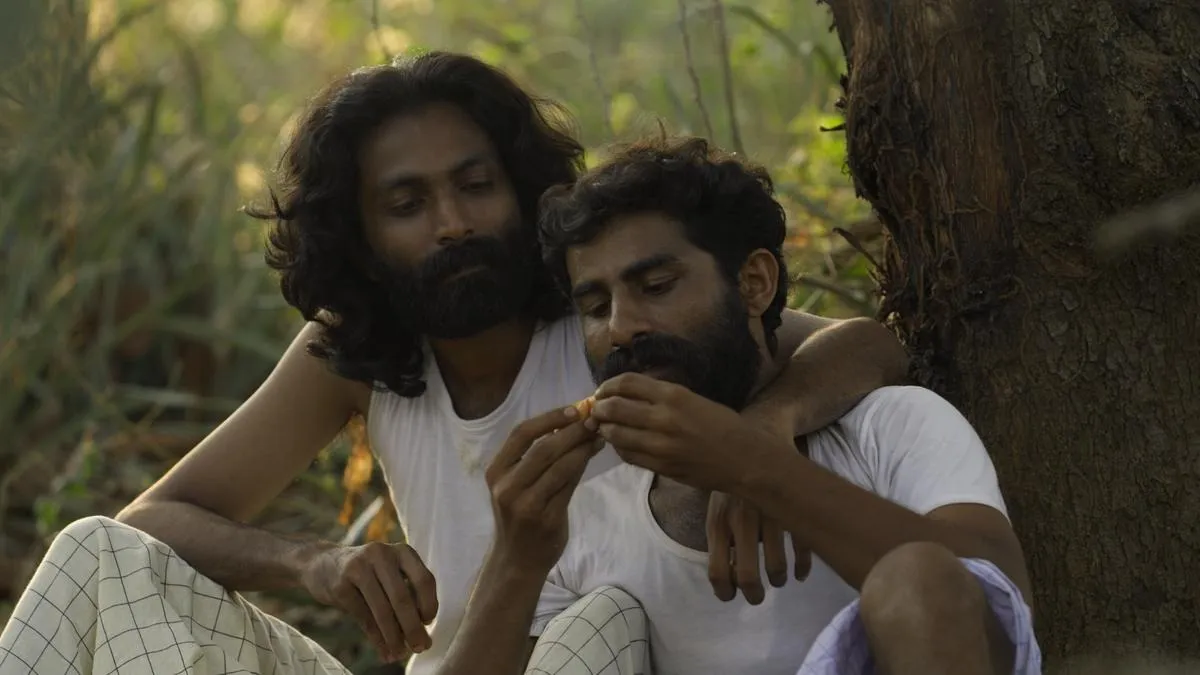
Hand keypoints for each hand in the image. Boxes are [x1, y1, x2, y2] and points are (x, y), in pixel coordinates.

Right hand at [301, 541, 437, 662]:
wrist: (321, 563)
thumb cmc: (366, 574)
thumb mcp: (389, 574)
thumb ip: (407, 595)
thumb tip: (422, 633)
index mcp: (402, 551)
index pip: (424, 579)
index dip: (429, 605)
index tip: (427, 623)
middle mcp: (382, 554)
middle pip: (403, 597)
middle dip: (413, 627)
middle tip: (420, 647)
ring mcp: (359, 567)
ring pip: (382, 609)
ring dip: (394, 637)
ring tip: (400, 654)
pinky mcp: (340, 585)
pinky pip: (363, 617)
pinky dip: (376, 638)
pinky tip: (383, 651)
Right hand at [485, 405, 601, 573]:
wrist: (517, 560)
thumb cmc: (519, 516)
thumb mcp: (517, 485)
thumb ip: (537, 458)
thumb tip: (572, 425)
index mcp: (496, 471)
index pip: (521, 434)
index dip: (549, 418)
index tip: (575, 409)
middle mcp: (506, 486)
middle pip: (542, 448)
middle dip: (572, 430)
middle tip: (595, 419)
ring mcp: (525, 504)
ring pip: (559, 466)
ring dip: (582, 447)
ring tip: (599, 436)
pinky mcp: (545, 518)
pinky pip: (568, 485)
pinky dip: (582, 466)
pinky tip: (592, 456)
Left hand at [589, 373, 791, 491]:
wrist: (743, 459)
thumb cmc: (721, 424)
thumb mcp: (692, 399)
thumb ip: (660, 396)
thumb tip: (626, 394)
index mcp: (673, 395)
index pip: (626, 383)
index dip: (608, 386)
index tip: (603, 390)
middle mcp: (664, 418)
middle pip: (614, 408)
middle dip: (599, 407)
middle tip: (597, 409)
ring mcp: (660, 445)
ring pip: (616, 434)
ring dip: (605, 429)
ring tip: (604, 426)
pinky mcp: (661, 466)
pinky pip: (628, 455)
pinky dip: (619, 447)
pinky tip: (621, 443)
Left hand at [727, 399, 813, 590]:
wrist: (762, 428)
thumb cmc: (732, 469)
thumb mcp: (715, 497)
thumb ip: (717, 531)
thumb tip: (721, 572)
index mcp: (719, 518)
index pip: (717, 569)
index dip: (723, 590)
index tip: (730, 597)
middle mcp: (743, 520)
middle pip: (748, 575)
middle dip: (754, 593)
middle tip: (757, 597)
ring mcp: (770, 514)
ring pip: (777, 567)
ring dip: (779, 579)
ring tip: (779, 580)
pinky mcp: (794, 507)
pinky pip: (802, 549)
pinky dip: (802, 566)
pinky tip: (800, 572)